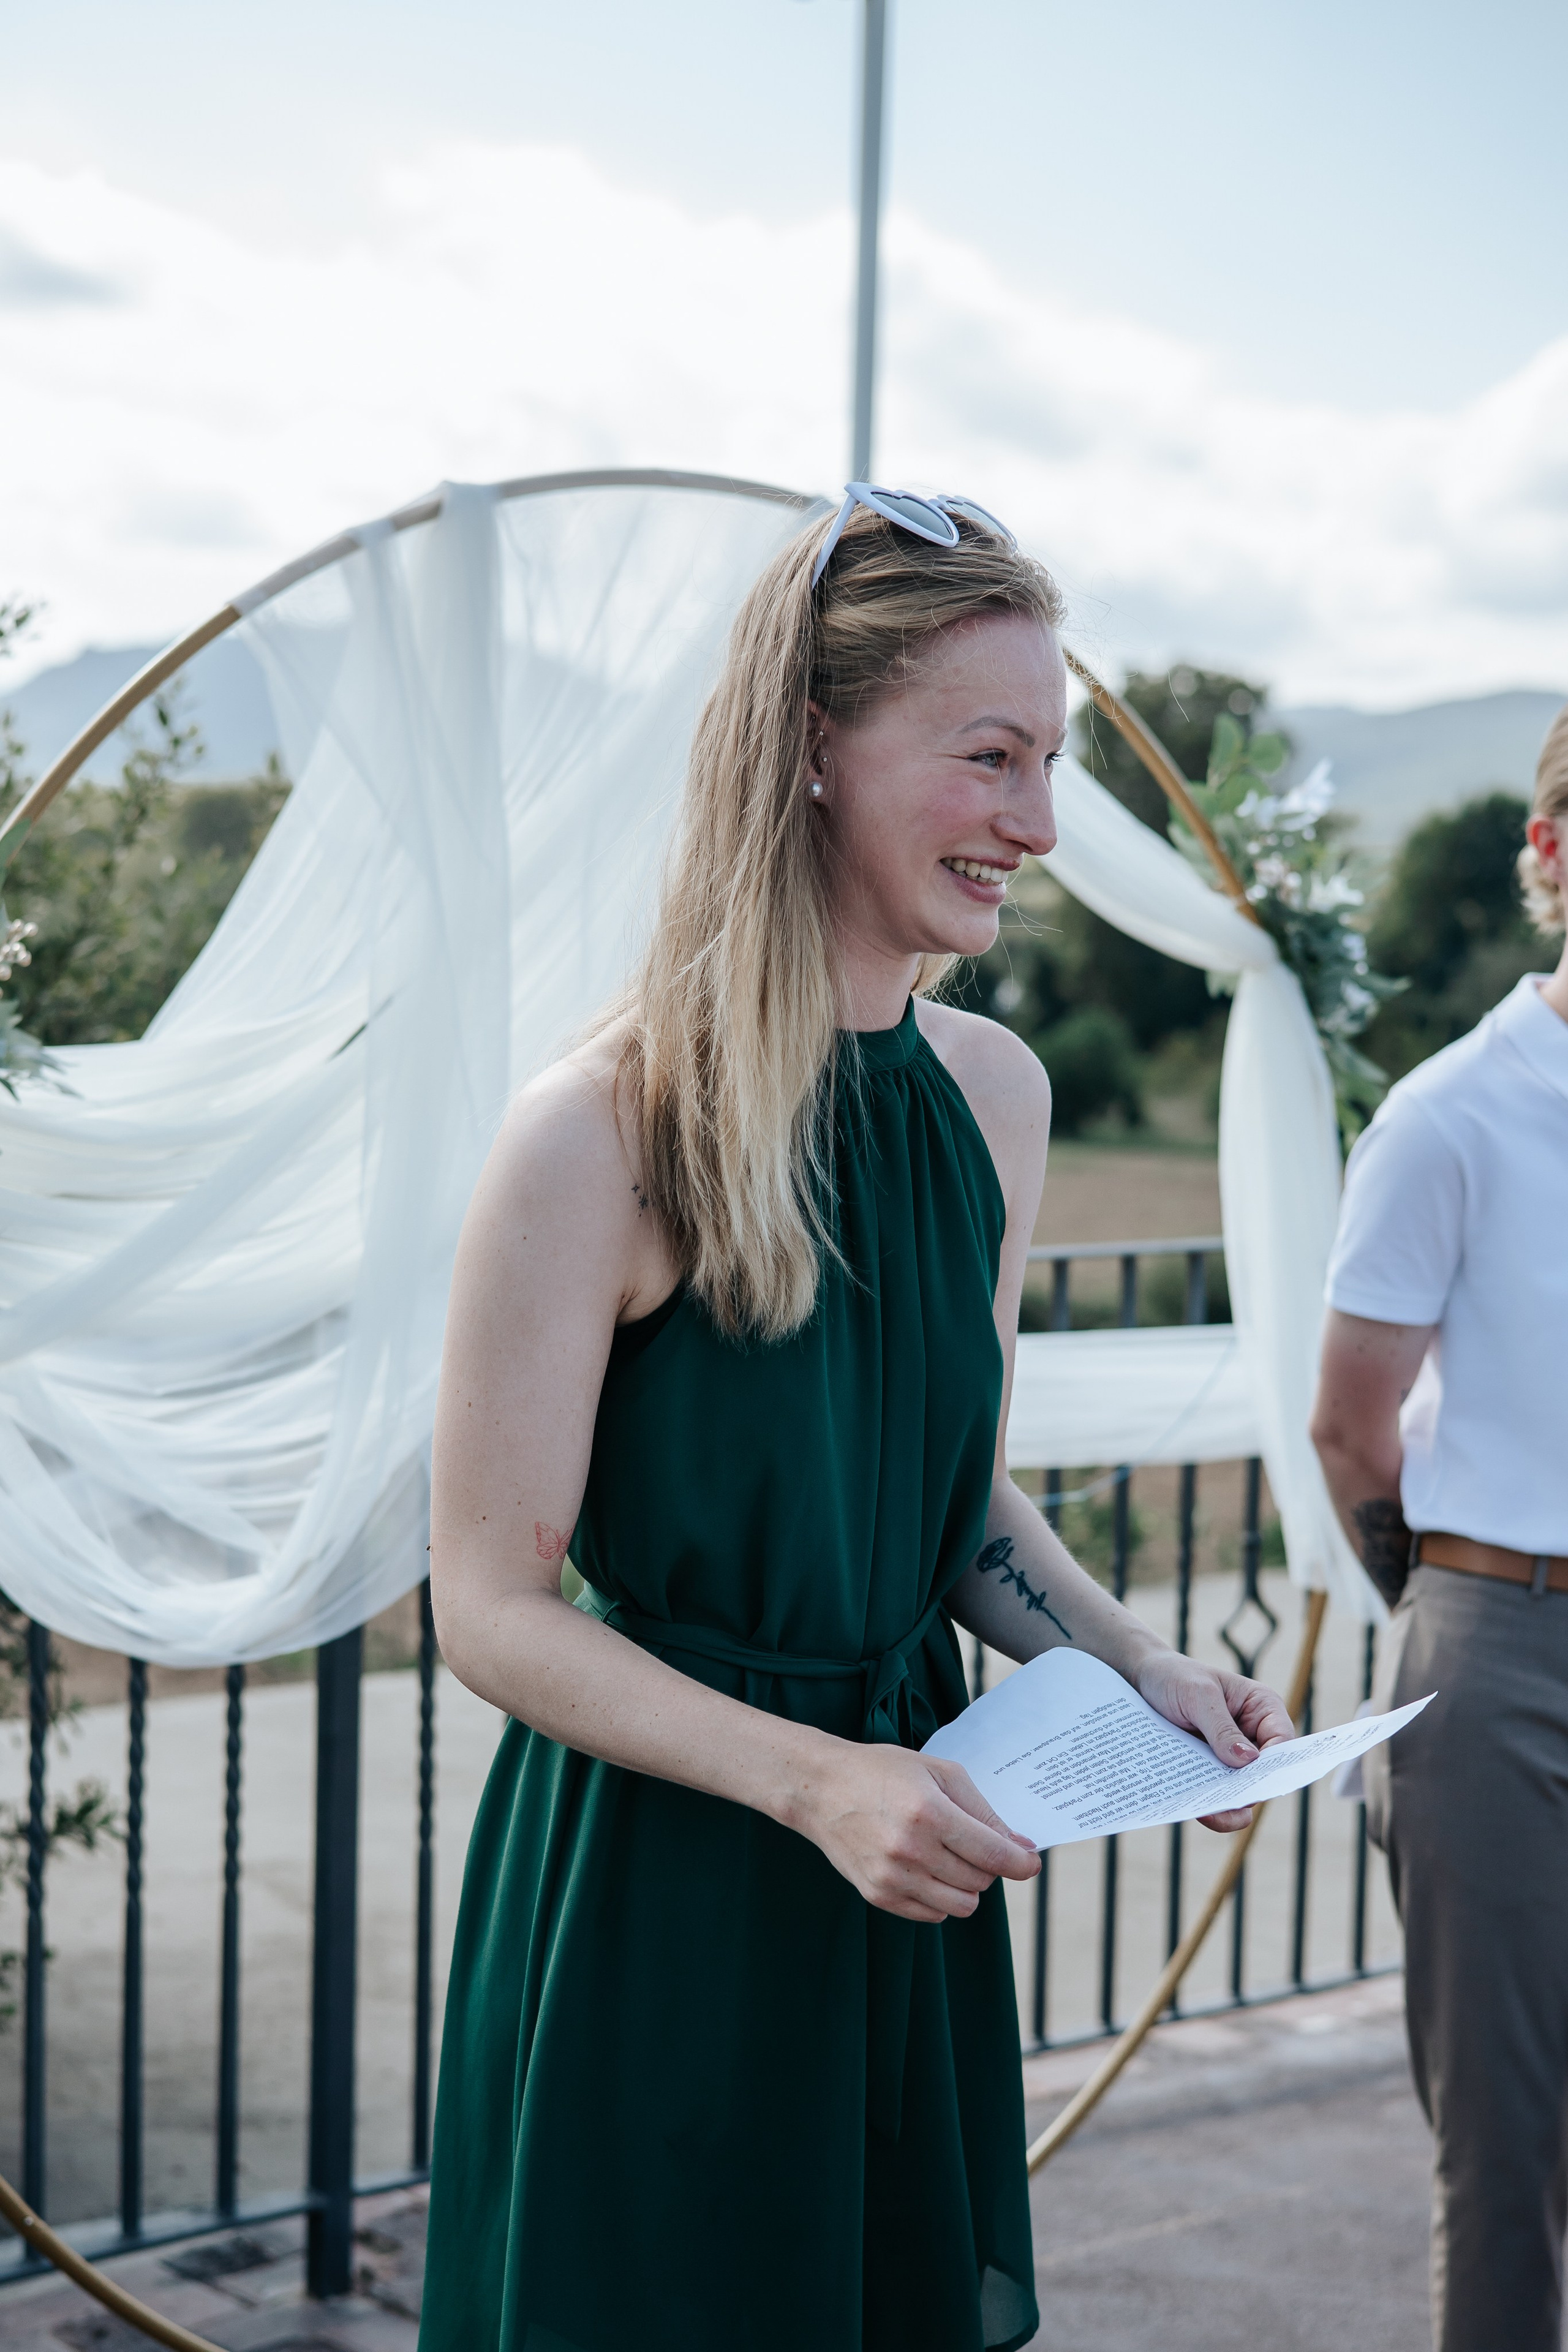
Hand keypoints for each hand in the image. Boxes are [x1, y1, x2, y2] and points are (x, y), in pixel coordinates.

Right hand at [794, 1740, 1040, 1922]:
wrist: (820, 1789)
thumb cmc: (882, 1772)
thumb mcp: (938, 1772)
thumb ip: (982, 1810)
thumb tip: (1019, 1846)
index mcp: (930, 1813)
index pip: (993, 1855)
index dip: (1021, 1863)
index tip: (1031, 1862)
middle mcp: (911, 1850)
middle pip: (980, 1881)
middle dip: (989, 1865)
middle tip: (975, 1843)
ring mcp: (892, 1878)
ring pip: (961, 1905)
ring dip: (967, 1885)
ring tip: (951, 1858)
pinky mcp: (878, 1895)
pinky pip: (933, 1915)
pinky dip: (941, 1897)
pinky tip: (927, 1869)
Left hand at [1132, 1650, 1294, 1835]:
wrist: (1142, 1682)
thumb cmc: (1176, 1678)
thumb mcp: (1198, 1694)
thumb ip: (1222, 1727)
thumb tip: (1248, 1760)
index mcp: (1262, 1708)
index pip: (1282, 1741)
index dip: (1275, 1763)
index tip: (1256, 1779)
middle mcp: (1253, 1736)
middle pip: (1264, 1773)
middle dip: (1249, 1789)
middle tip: (1230, 1802)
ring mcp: (1232, 1758)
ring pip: (1242, 1791)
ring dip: (1228, 1804)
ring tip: (1210, 1812)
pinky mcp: (1211, 1773)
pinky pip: (1218, 1796)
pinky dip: (1211, 1806)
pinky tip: (1197, 1810)